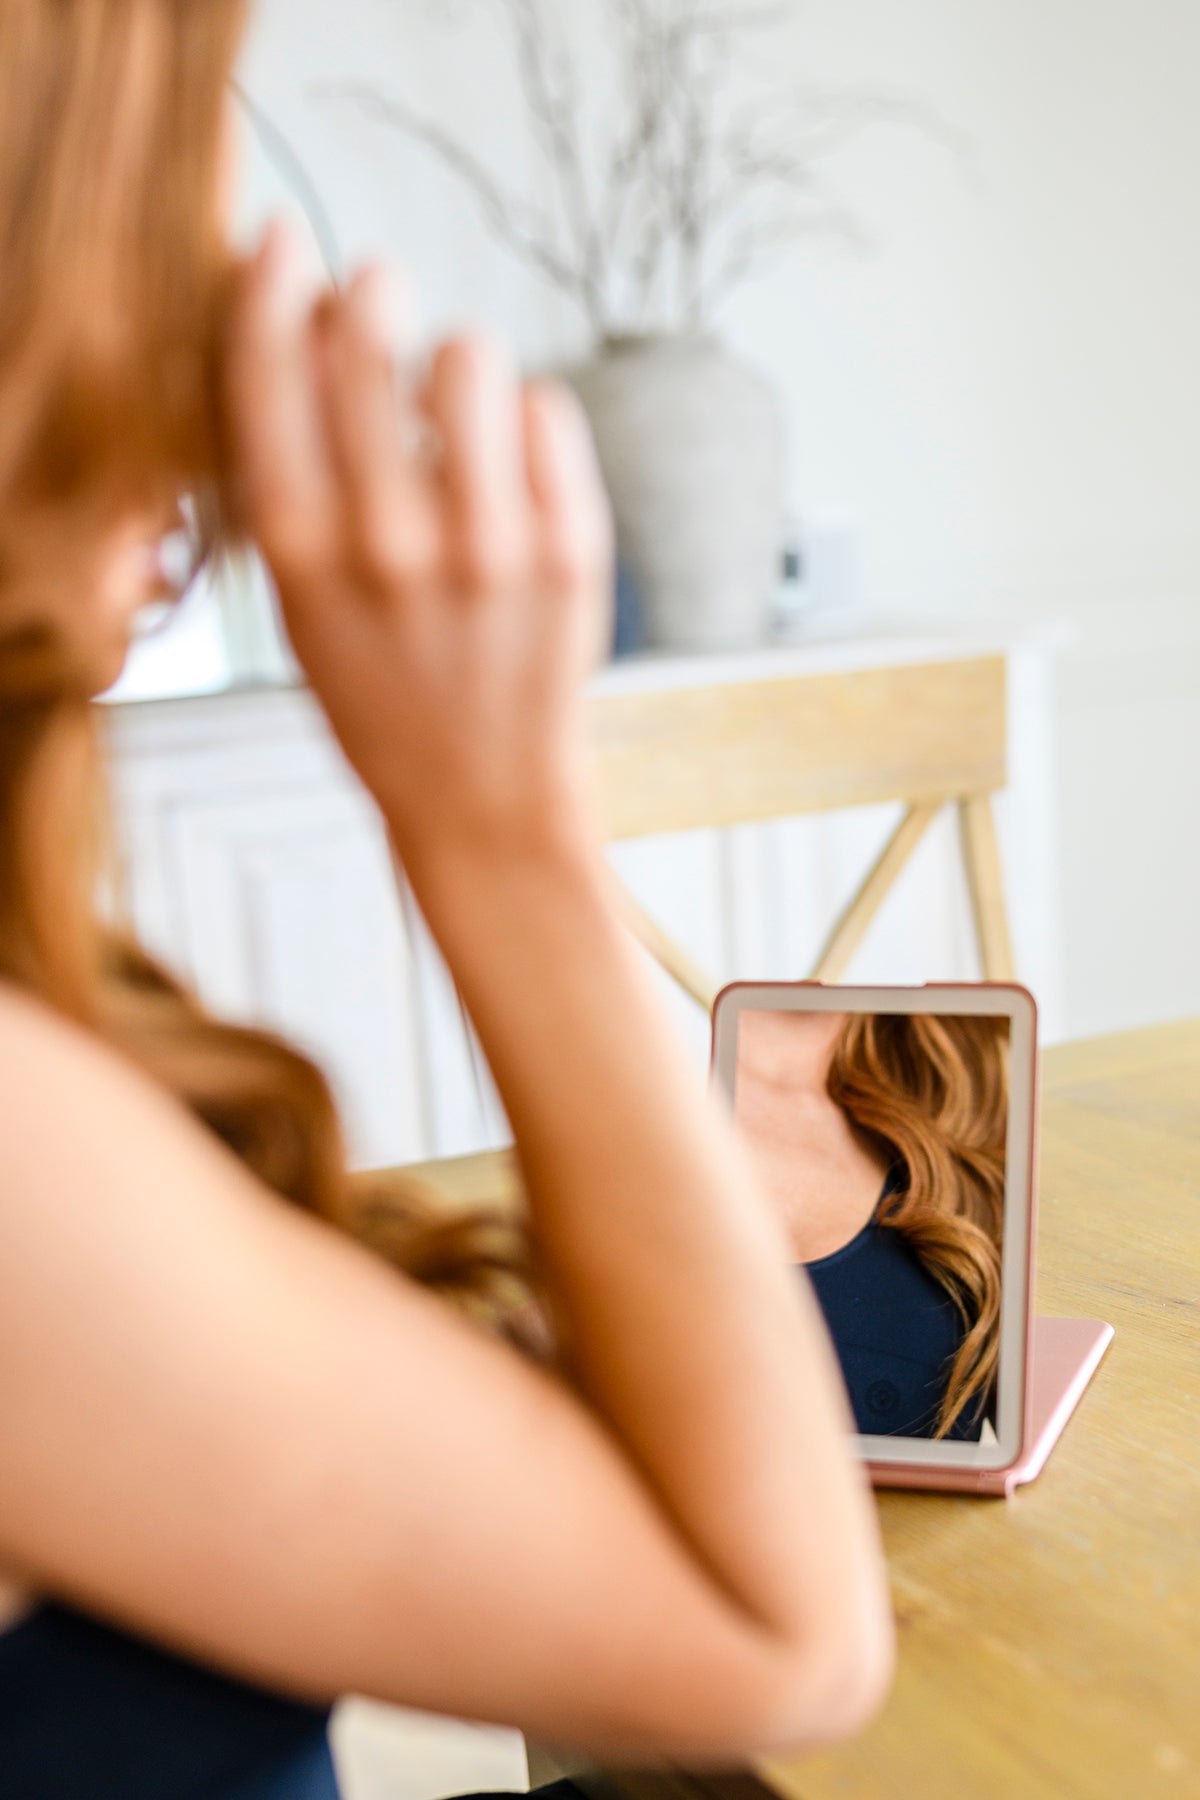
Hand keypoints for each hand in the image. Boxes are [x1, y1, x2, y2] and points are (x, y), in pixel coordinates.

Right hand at [224, 223, 613, 879]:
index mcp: (302, 556)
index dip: (270, 287)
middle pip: (368, 340)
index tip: (283, 242)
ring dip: (456, 363)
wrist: (483, 793)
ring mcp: (489, 545)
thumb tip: (314, 325)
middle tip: (379, 294)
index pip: (267, 377)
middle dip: (370, 293)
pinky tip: (515, 469)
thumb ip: (293, 482)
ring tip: (459, 412)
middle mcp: (390, 544)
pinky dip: (527, 421)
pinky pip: (547, 408)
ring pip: (468, 356)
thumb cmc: (383, 690)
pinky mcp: (571, 548)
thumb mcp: (301, 605)